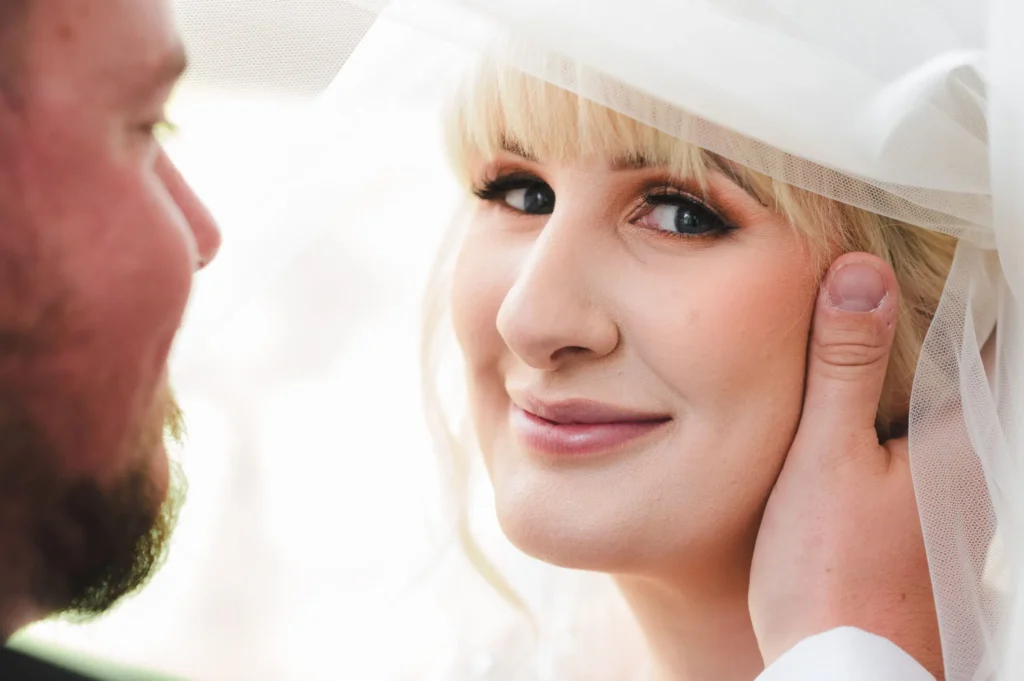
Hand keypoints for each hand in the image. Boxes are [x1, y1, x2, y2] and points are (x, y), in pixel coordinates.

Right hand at [748, 253, 942, 677]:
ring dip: (913, 356)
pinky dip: (897, 399)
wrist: (842, 672)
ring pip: (945, 402)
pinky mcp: (923, 518)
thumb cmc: (830, 573)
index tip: (932, 237)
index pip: (989, 336)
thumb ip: (845, 365)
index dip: (967, 281)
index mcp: (964, 440)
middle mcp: (973, 464)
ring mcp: (952, 495)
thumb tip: (861, 271)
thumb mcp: (826, 456)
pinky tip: (858, 397)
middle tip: (884, 267)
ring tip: (862, 317)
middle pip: (970, 367)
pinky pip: (923, 435)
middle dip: (936, 314)